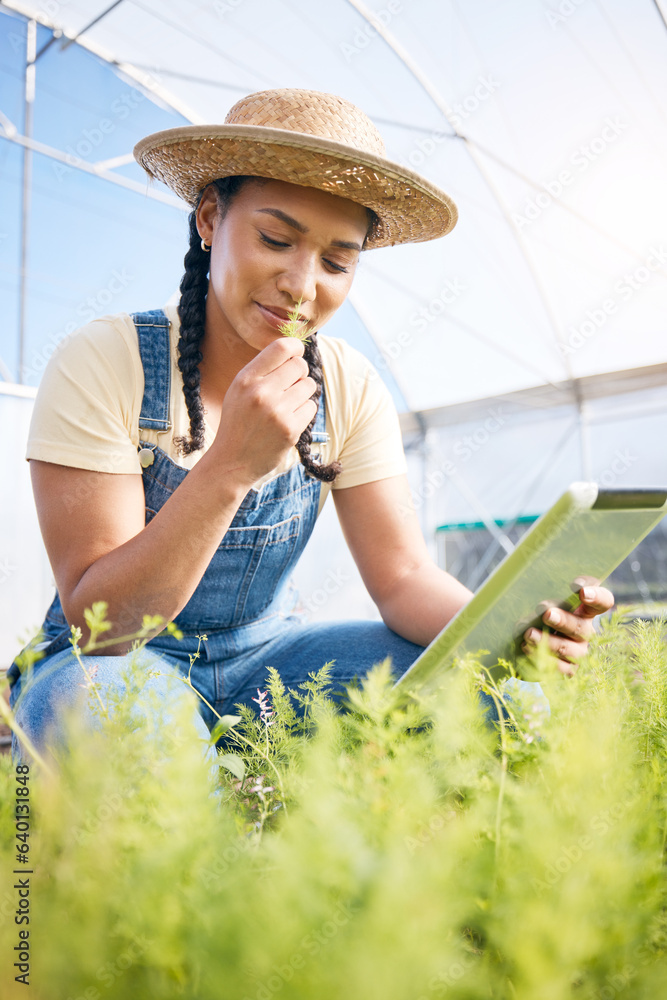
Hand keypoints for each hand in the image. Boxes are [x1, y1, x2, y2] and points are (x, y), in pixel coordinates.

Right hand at [210, 337, 316, 486]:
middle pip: (300, 365)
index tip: (298, 352)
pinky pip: (311, 407)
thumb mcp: (238, 390)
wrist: (232, 462)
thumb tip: (295, 351)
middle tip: (290, 385)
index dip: (296, 346)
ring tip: (286, 405)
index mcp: (245, 379)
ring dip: (302, 393)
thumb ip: (262, 370)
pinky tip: (288, 420)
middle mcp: (261, 393)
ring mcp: (277, 412)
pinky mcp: (290, 429)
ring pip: (309, 385)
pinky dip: (304, 412)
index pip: (281, 347)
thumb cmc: (238, 422)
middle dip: (299, 373)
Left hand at [521, 583, 614, 675]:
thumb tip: (538, 602)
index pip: (603, 601)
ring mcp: (578, 652)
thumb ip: (545, 599)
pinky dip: (543, 659)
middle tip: (547, 614)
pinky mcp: (568, 670)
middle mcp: (584, 632)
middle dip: (563, 621)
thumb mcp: (540, 603)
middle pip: (580, 627)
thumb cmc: (535, 615)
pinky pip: (560, 668)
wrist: (522, 644)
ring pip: (569, 649)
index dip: (597, 596)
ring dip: (548, 642)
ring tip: (529, 634)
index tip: (582, 591)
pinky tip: (527, 649)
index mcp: (584, 611)